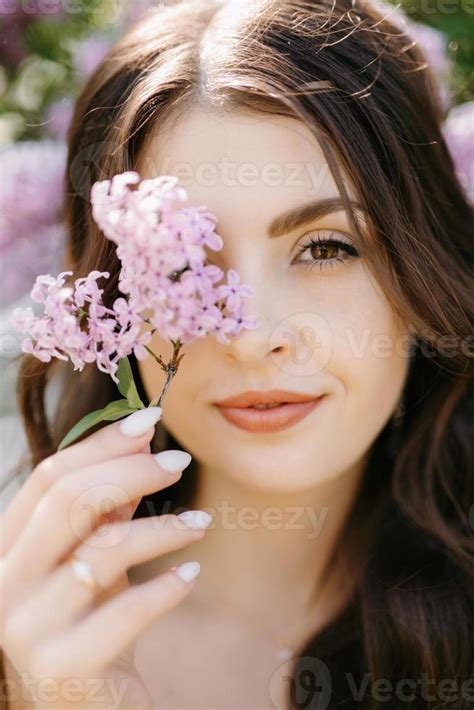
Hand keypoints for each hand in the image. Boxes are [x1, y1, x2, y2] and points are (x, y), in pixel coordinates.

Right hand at [0, 408, 207, 708]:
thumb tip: (139, 440)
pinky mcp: (63, 665)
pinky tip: (191, 573)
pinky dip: (167, 586)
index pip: (50, 477)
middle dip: (132, 471)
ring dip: (163, 527)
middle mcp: (4, 584)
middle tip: (179, 462)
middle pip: (69, 500)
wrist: (88, 708)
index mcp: (6, 549)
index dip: (102, 443)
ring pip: (104, 548)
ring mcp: (26, 628)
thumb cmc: (91, 623)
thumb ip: (106, 507)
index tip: (151, 421)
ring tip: (201, 522)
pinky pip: (127, 609)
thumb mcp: (94, 559)